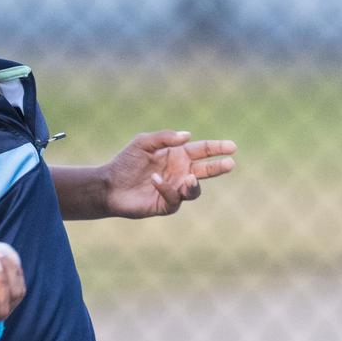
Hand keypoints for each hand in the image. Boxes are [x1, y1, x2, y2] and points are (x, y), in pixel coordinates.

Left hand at [103, 130, 236, 217]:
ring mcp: (175, 189)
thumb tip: (188, 136)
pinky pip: (174, 199)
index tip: (232, 146)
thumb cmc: (125, 162)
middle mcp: (180, 172)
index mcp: (178, 155)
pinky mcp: (166, 205)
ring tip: (189, 177)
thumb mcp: (143, 143)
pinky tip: (155, 181)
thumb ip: (165, 138)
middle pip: (206, 170)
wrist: (109, 185)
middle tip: (230, 163)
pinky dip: (167, 190)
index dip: (217, 148)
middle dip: (218, 167)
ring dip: (194, 184)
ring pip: (194, 189)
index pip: (203, 150)